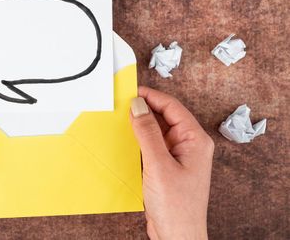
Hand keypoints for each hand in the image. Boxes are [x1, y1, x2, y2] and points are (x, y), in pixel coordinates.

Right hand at [130, 86, 213, 239]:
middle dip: (145, 109)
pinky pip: (152, 145)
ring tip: (121, 120)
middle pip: (165, 117)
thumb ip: (148, 133)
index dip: (152, 97)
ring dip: (141, 125)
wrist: (177, 237)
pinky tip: (127, 140)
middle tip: (122, 104)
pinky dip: (140, 140)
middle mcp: (189, 145)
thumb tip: (138, 106)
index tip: (132, 92)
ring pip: (157, 130)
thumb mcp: (159, 165)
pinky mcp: (167, 167)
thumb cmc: (177, 207)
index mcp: (195, 141)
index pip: (173, 107)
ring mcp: (178, 156)